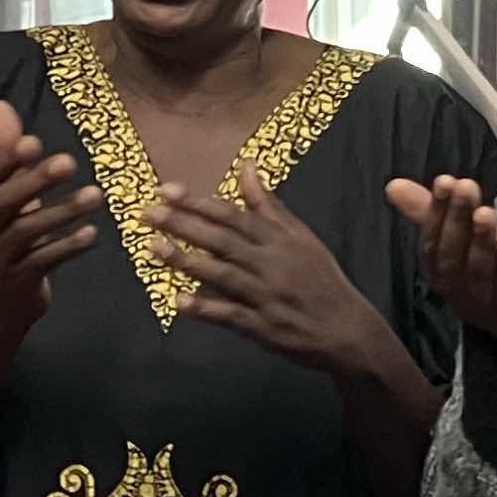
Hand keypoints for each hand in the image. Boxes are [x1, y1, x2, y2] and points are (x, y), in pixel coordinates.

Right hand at [0, 99, 101, 341]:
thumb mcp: (5, 196)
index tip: (35, 141)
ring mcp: (0, 256)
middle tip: (69, 162)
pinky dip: (68, 247)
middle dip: (36, 181)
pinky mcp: (19, 281)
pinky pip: (44, 261)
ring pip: (28, 232)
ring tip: (96, 196)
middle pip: (5, 201)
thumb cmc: (7, 239)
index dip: (8, 158)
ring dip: (63, 212)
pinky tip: (92, 234)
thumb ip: (7, 154)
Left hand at [146, 169, 384, 375]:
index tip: (167, 190)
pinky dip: (206, 308)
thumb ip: (269, 205)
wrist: (348, 330)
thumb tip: (247, 167)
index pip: (234, 216)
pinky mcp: (263, 328)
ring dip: (186, 262)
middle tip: (148, 214)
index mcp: (280, 240)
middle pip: (222, 241)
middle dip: (183, 225)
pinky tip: (179, 301)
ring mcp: (266, 297)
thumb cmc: (321, 280)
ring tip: (153, 249)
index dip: (199, 203)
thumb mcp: (302, 238)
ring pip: (222, 275)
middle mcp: (271, 264)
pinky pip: (231, 315)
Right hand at [386, 173, 496, 358]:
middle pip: (452, 260)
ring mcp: (488, 311)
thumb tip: (392, 186)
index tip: (444, 181)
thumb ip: (433, 213)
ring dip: (480, 242)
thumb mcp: (471, 236)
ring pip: (478, 275)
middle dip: (457, 221)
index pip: (431, 246)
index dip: (435, 214)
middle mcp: (460, 297)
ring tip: (485, 212)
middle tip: (466, 187)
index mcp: (444, 277)